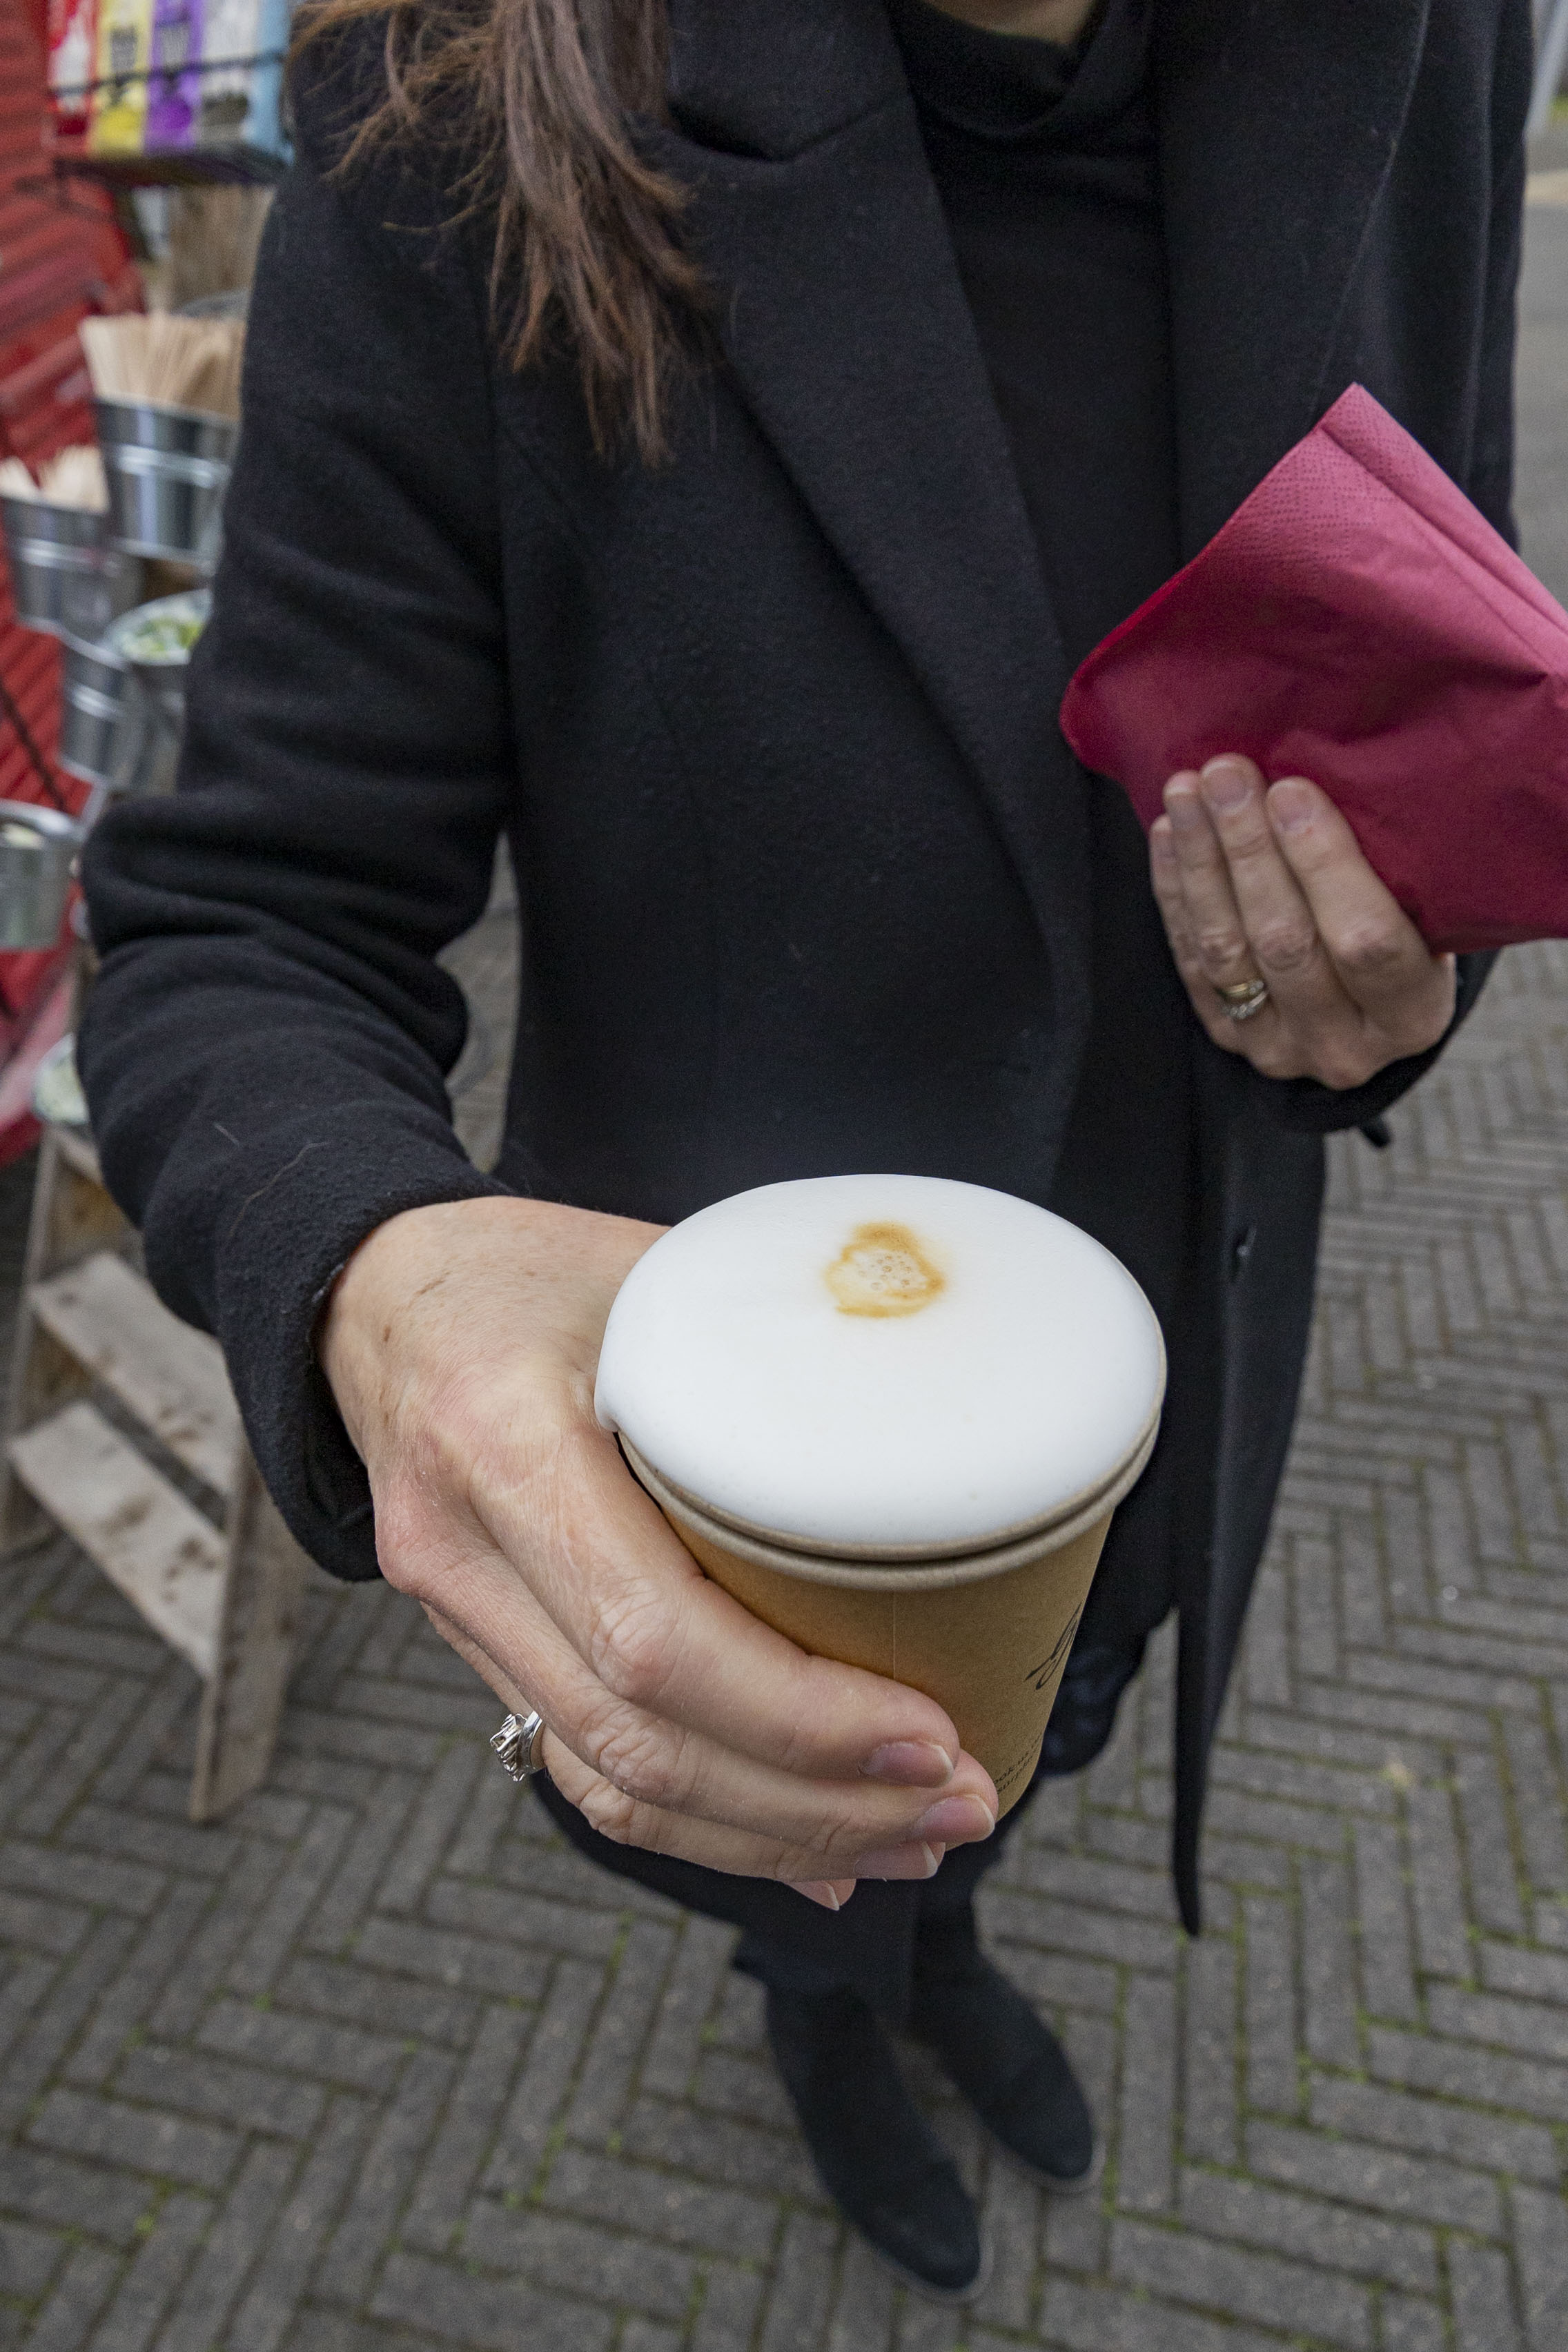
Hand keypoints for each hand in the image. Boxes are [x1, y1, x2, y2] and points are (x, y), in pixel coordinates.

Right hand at [319, 1197, 998, 1909]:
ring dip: (776, 1838)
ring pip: (613, 1784)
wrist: (373, 1299)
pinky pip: (587, 1769)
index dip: (801, 1714)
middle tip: (962, 1803)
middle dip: (818, 1802)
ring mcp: (456, 1617)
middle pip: (644, 1741)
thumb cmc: (526, 1269)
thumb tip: (944, 1434)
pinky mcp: (479, 1653)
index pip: (654, 1637)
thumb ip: (775, 1349)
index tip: (930, 1730)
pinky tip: (809, 1854)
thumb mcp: (651, 1273)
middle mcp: (462, 1551)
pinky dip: (707, 1826)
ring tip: (912, 1840)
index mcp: (503, 1439)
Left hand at [1149, 755, 1455, 1088]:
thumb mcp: (1426, 909)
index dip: (1323, 863)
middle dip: (1249, 848)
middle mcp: (1343, 1047)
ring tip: (1186, 790)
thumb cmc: (1411, 928)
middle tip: (1226, 774)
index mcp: (1412, 1015)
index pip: (1366, 940)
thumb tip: (1320, 776)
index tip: (1290, 790)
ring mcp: (1278, 1049)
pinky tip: (1168, 833)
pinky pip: (1191, 959)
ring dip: (1201, 861)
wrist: (1369, 997)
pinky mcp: (1226, 1036)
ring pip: (1226, 949)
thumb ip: (1388, 868)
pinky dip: (1177, 892)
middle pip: (1284, 941)